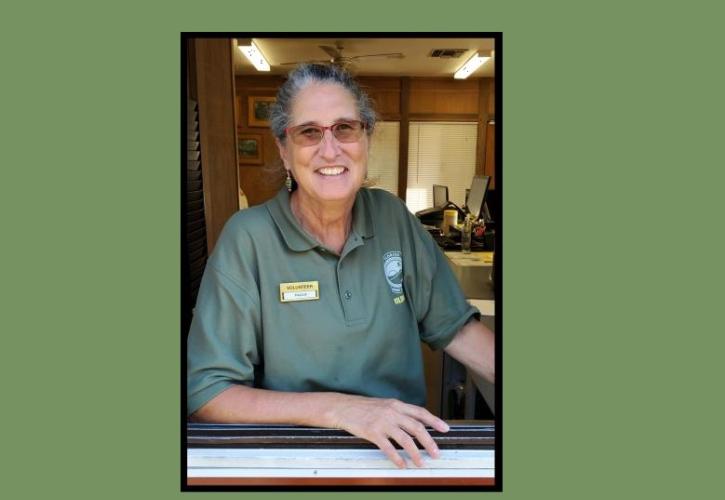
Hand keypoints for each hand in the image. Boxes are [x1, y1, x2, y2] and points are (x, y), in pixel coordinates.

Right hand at [327, 394, 448, 467]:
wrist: (343, 407)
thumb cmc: (363, 407)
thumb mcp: (384, 405)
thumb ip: (398, 412)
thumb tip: (414, 423)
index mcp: (396, 404)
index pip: (420, 413)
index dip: (434, 421)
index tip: (445, 429)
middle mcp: (392, 412)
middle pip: (417, 428)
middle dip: (429, 442)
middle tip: (436, 453)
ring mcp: (383, 422)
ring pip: (406, 440)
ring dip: (416, 454)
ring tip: (421, 463)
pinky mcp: (373, 432)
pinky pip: (389, 448)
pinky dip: (397, 458)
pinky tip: (402, 465)